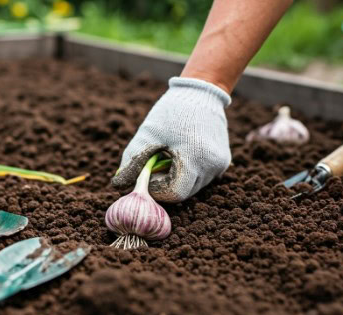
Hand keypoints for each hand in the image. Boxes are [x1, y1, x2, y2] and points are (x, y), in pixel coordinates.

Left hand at [112, 77, 231, 202]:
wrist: (201, 92)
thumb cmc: (171, 112)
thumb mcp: (147, 134)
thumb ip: (132, 162)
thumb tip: (119, 185)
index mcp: (194, 158)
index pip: (174, 193)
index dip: (157, 189)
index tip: (147, 176)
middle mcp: (212, 165)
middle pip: (184, 193)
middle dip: (166, 184)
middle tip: (156, 165)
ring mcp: (220, 165)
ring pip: (193, 187)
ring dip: (178, 179)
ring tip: (170, 156)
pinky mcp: (223, 162)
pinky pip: (202, 177)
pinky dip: (189, 172)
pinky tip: (183, 154)